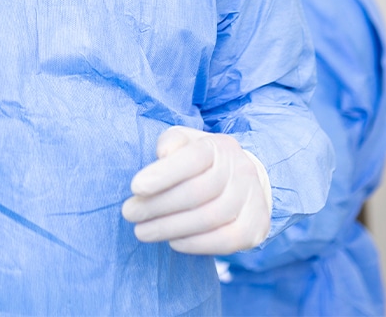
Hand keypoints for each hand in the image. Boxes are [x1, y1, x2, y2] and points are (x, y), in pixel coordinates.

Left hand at [121, 126, 271, 254]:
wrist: (246, 182)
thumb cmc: (202, 161)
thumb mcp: (185, 142)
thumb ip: (171, 142)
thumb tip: (162, 153)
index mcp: (219, 146)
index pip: (193, 158)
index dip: (163, 173)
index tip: (135, 187)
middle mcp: (240, 170)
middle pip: (196, 192)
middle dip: (158, 205)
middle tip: (129, 214)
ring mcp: (252, 200)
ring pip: (208, 218)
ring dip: (170, 228)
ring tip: (142, 231)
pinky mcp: (255, 228)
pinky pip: (225, 241)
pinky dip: (195, 244)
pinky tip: (172, 242)